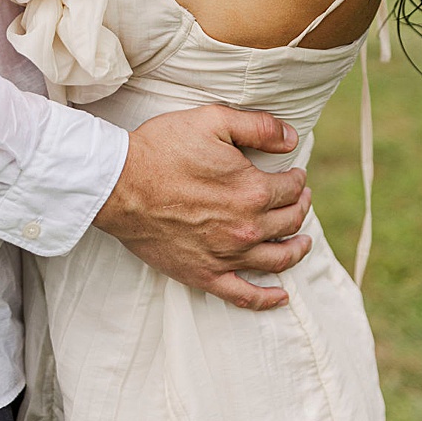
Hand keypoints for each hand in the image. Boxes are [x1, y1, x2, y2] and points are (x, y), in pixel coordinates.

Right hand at [93, 104, 314, 310]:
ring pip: (277, 259)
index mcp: (253, 191)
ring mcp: (225, 256)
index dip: (297, 179)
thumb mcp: (215, 120)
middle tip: (300, 199)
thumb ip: (260, 127)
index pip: (292, 188)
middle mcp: (246, 228)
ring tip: (303, 241)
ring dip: (296, 250)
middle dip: (300, 208)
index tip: (294, 174)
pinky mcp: (202, 275)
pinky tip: (281, 297)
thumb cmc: (163, 149)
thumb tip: (293, 138)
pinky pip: (243, 295)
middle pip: (289, 222)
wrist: (118, 185)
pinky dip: (267, 299)